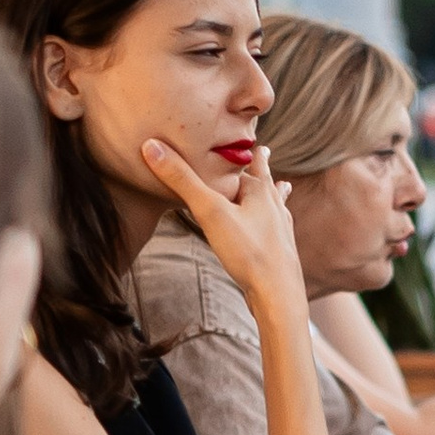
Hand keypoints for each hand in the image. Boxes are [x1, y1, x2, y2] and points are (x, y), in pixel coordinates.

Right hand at [142, 134, 311, 329]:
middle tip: (264, 151)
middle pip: (265, 180)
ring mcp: (280, 229)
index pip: (246, 164)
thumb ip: (182, 180)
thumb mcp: (209, 212)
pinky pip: (276, 229)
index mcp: (259, 190)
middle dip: (261, 167)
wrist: (278, 295)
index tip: (247, 140)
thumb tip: (152, 146)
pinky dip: (274, 222)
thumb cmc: (247, 252)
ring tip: (283, 185)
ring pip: (276, 204)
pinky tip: (279, 230)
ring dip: (275, 192)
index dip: (242, 152)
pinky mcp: (280, 251)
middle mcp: (274, 205)